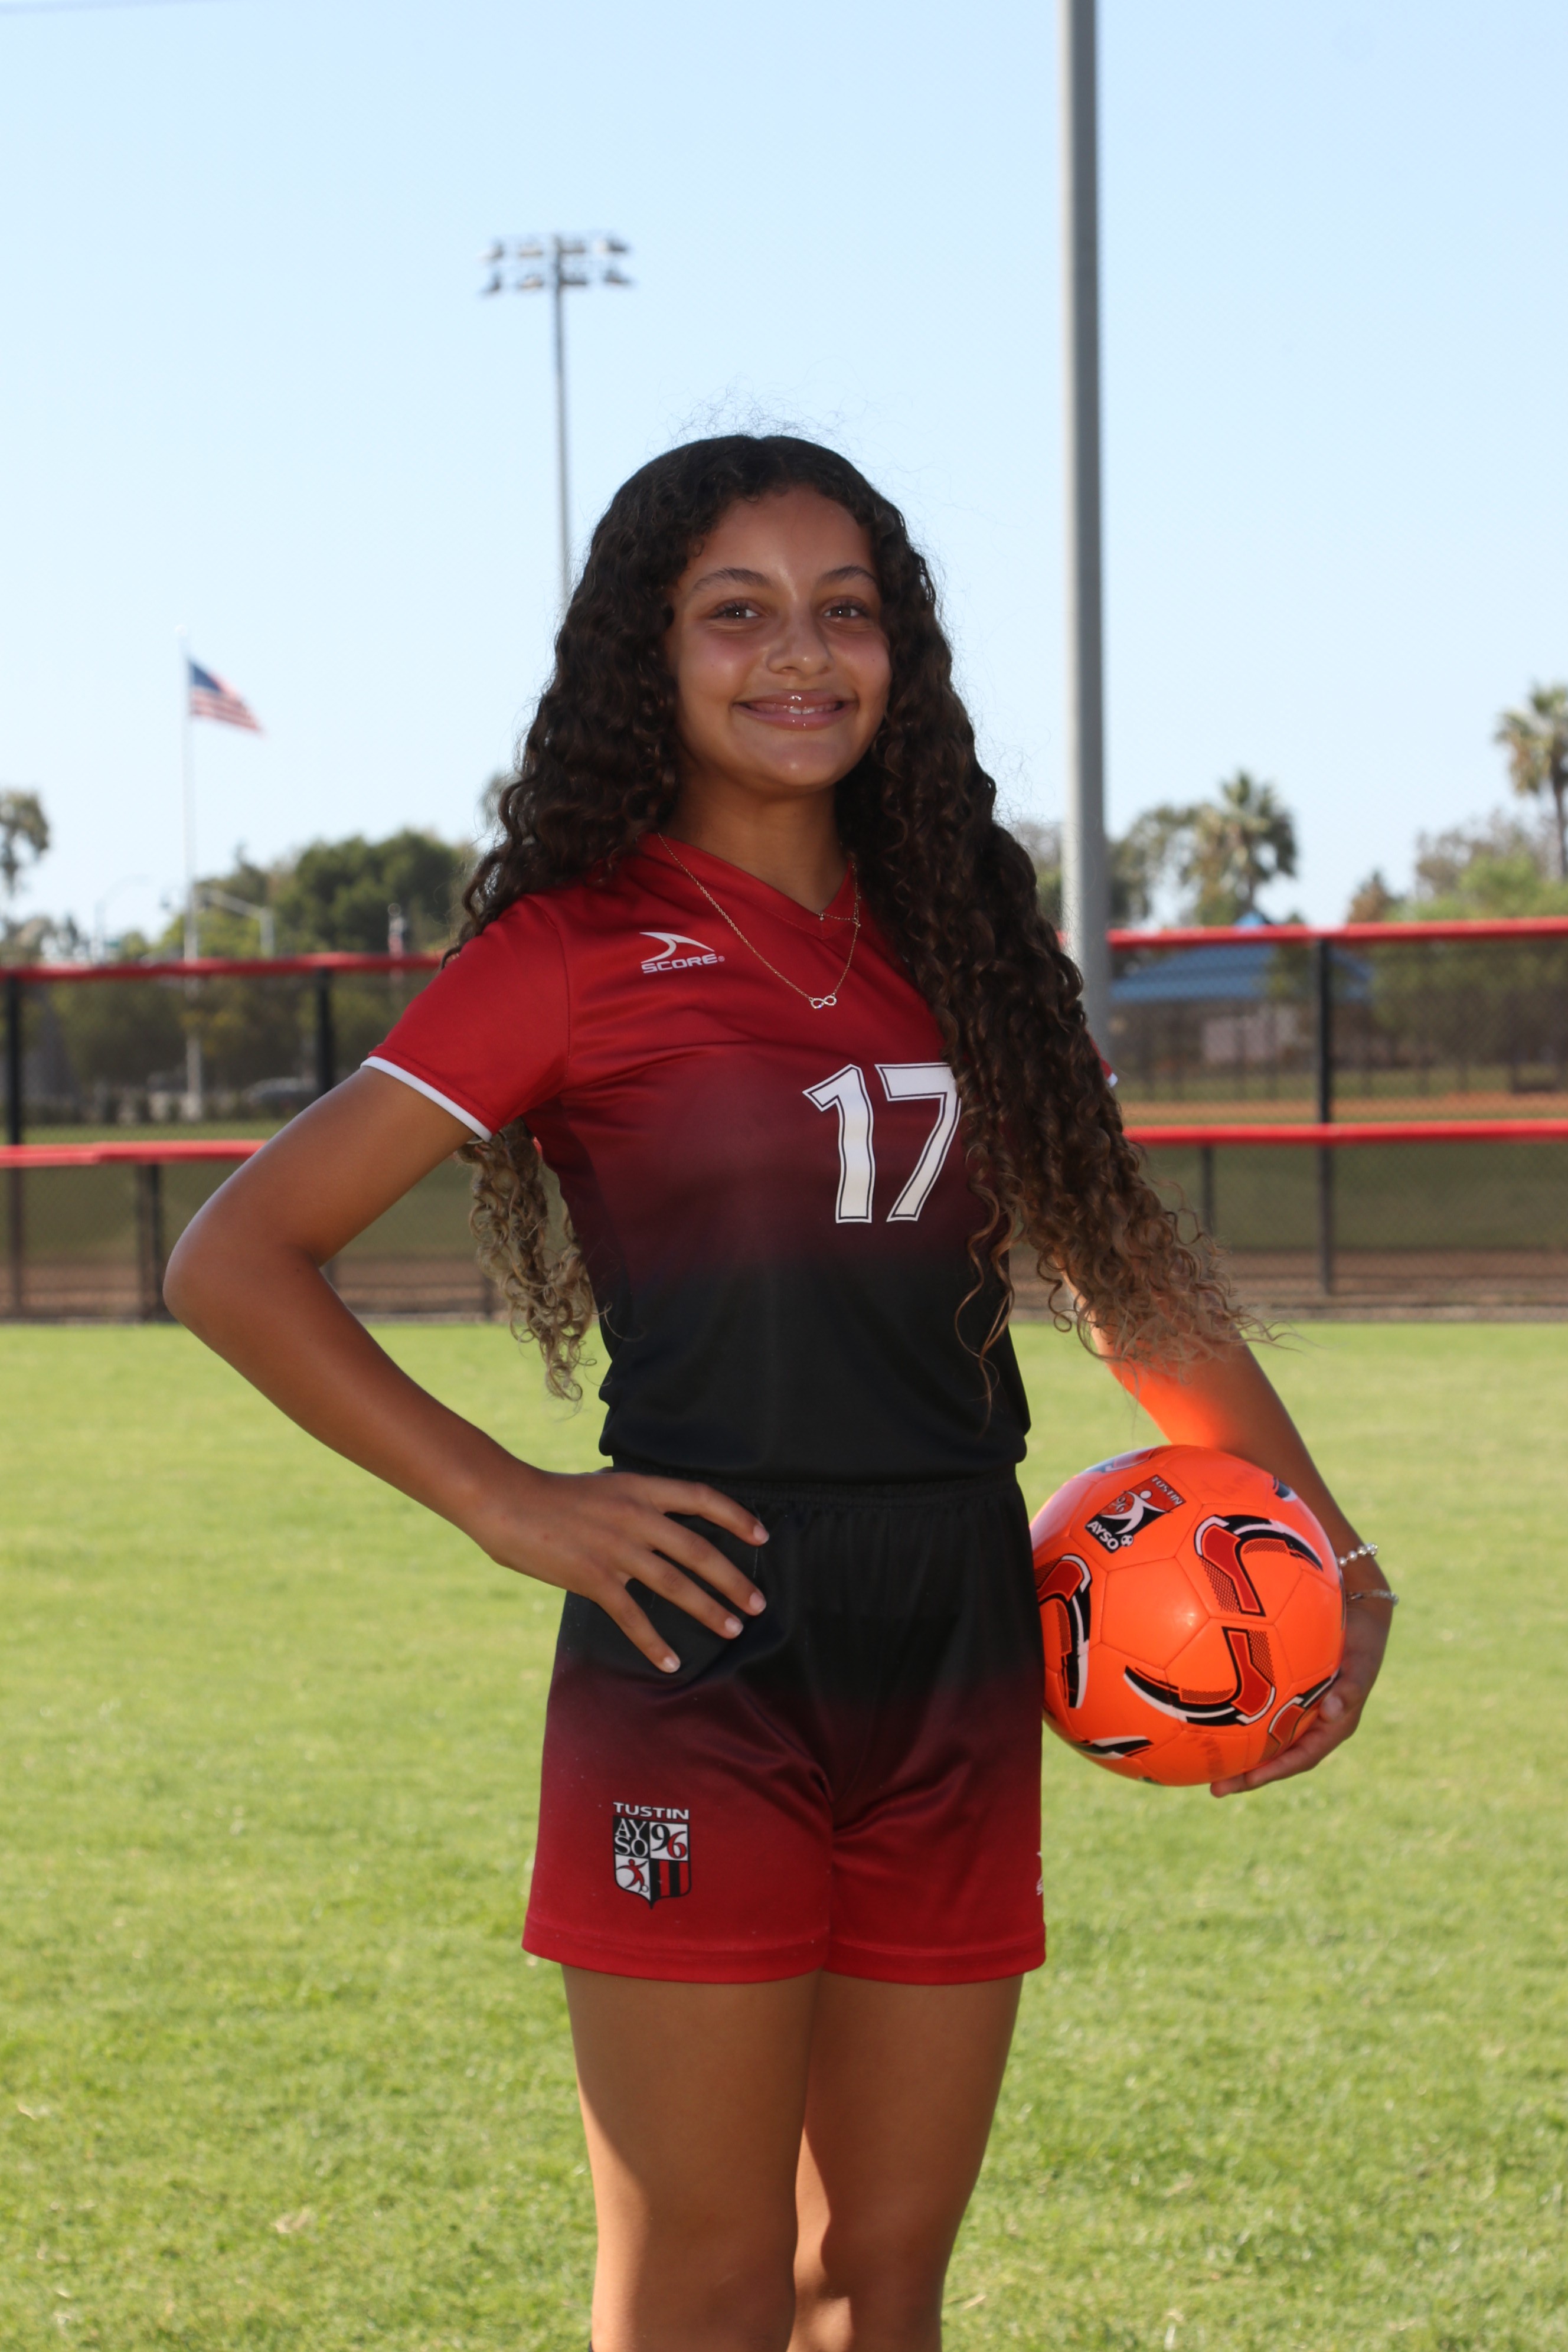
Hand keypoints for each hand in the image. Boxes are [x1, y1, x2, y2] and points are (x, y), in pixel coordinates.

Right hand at [468, 1465, 768, 1672]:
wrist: (507, 1501)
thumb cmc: (551, 1495)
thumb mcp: (604, 1486)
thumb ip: (634, 1502)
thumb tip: (659, 1520)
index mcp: (640, 1489)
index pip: (702, 1498)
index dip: (737, 1517)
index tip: (761, 1537)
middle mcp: (636, 1517)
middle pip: (699, 1551)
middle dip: (733, 1580)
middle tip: (758, 1604)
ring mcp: (617, 1549)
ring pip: (676, 1585)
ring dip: (708, 1610)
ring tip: (733, 1629)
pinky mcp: (594, 1578)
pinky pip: (633, 1617)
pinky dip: (655, 1643)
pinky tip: (671, 1662)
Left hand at [1210, 1598, 1391, 1797]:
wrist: (1358, 1616)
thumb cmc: (1361, 1639)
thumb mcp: (1361, 1662)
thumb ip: (1351, 1687)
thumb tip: (1334, 1710)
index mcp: (1333, 1726)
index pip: (1302, 1758)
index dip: (1276, 1771)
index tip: (1248, 1781)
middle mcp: (1314, 1725)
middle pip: (1278, 1758)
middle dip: (1248, 1776)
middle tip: (1216, 1789)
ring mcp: (1300, 1712)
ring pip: (1267, 1740)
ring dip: (1240, 1755)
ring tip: (1207, 1767)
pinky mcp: (1288, 1695)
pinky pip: (1262, 1714)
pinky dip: (1240, 1723)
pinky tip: (1210, 1718)